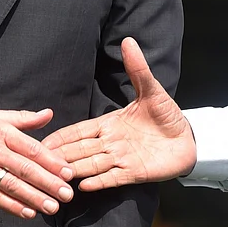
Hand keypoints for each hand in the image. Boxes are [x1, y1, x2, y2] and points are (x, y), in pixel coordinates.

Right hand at [0, 108, 74, 218]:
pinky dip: (10, 205)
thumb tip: (47, 114)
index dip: (52, 161)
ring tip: (51, 206)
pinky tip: (26, 211)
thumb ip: (23, 118)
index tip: (67, 171)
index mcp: (0, 131)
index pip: (31, 148)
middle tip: (66, 193)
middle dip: (48, 183)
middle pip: (25, 169)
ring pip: (10, 185)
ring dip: (33, 197)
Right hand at [42, 37, 195, 190]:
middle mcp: (111, 142)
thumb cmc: (166, 115)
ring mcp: (121, 159)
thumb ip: (137, 69)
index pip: (80, 131)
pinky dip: (99, 181)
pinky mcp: (134, 173)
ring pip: (92, 164)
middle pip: (80, 150)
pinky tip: (83, 185)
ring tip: (57, 174)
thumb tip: (128, 41)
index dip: (62, 136)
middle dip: (61, 155)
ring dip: (75, 169)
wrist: (188, 138)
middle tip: (39, 161)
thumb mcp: (151, 90)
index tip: (42, 141)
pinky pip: (113, 178)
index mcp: (110, 123)